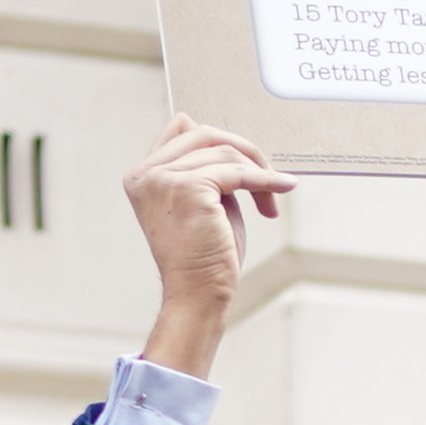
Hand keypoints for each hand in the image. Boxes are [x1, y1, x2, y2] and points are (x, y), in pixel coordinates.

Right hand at [121, 118, 289, 376]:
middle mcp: (146, 173)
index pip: (181, 128)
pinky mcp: (188, 187)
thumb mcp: (204, 203)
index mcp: (142, 176)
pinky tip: (283, 188)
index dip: (218, 140)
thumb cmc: (204, 259)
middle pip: (204, 133)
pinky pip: (237, 172)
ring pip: (224, 151)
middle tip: (270, 178)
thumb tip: (236, 144)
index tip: (246, 164)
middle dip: (243, 152)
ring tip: (271, 201)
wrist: (197, 296)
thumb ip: (211, 171)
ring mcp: (163, 178)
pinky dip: (265, 180)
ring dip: (258, 172)